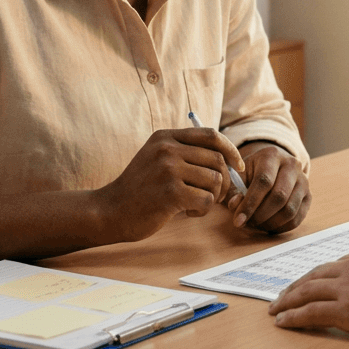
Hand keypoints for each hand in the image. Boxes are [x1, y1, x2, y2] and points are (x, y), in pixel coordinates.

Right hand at [91, 128, 243, 241]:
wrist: (110, 211)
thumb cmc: (140, 190)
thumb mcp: (157, 159)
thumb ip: (186, 153)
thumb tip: (230, 160)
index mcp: (165, 137)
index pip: (211, 135)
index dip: (230, 150)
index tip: (237, 166)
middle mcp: (167, 149)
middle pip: (217, 159)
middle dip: (224, 181)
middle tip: (215, 196)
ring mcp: (168, 169)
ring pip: (215, 180)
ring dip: (213, 197)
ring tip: (196, 204)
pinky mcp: (171, 193)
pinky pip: (207, 200)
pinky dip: (203, 210)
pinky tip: (188, 212)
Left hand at [229, 141, 310, 232]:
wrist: (274, 166)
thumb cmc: (253, 172)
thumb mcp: (240, 175)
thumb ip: (234, 190)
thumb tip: (235, 205)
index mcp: (272, 155)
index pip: (264, 181)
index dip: (250, 203)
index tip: (238, 220)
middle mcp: (292, 165)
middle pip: (279, 196)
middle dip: (261, 215)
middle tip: (248, 223)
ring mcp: (304, 180)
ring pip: (290, 209)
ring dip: (271, 223)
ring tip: (258, 224)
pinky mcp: (308, 195)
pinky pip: (298, 217)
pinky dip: (282, 227)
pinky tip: (269, 226)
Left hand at [268, 243, 348, 341]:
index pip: (338, 264)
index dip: (321, 276)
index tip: (313, 283)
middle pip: (316, 274)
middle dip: (298, 285)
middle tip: (284, 294)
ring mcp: (347, 286)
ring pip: (307, 290)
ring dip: (288, 300)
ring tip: (277, 308)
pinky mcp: (344, 309)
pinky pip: (310, 311)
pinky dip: (293, 316)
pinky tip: (283, 320)